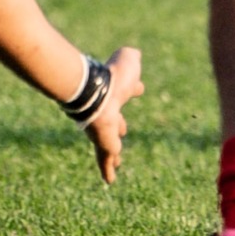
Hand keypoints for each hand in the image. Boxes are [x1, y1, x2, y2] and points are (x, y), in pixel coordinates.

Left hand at [85, 47, 145, 184]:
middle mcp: (109, 113)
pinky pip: (105, 159)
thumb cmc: (113, 77)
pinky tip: (109, 181)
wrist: (95, 93)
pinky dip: (107, 170)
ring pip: (109, 143)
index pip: (126, 92)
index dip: (134, 89)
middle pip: (116, 121)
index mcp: (116, 93)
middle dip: (119, 125)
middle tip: (122, 131)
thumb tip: (134, 54)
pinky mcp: (103, 144)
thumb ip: (131, 57)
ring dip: (113, 152)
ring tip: (116, 162)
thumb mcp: (128, 60)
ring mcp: (104, 130)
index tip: (138, 90)